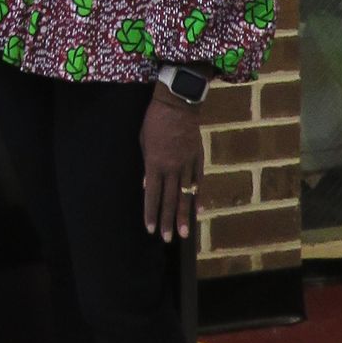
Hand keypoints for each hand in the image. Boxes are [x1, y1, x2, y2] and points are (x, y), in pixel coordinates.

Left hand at [141, 92, 202, 240]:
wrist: (178, 103)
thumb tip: (147, 186)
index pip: (152, 195)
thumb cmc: (154, 120)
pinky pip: (198, 181)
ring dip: (184, 215)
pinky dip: (198, 196)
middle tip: (167, 239)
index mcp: (155, 164)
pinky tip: (198, 209)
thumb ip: (147, 165)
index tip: (151, 229)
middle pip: (169, 200)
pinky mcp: (198, 158)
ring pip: (186, 195)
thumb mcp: (143, 141)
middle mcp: (172, 168)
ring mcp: (187, 164)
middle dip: (168, 221)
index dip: (151, 213)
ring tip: (184, 233)